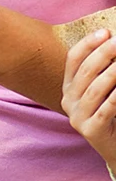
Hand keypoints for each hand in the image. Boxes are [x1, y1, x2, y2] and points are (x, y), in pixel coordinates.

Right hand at [63, 28, 115, 169]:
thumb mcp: (101, 92)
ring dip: (112, 73)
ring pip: (95, 90)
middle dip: (103, 54)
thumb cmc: (111, 115)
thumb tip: (112, 43)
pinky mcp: (91, 131)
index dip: (87, 44)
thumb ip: (101, 73)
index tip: (105, 32)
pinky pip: (107, 109)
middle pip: (85, 72)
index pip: (72, 60)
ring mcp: (77, 117)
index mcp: (68, 88)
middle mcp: (68, 100)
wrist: (114, 148)